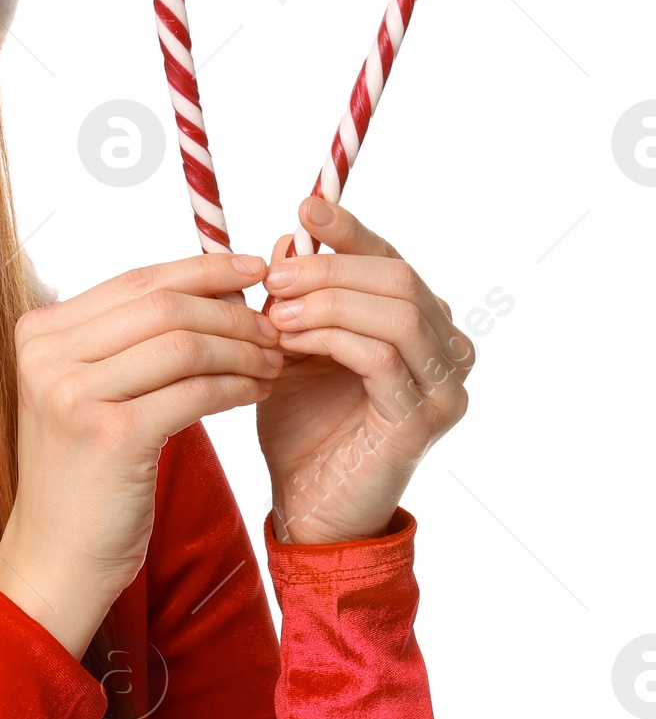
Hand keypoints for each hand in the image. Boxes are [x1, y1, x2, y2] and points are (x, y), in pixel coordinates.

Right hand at [0, 252, 279, 655]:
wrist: (55, 556)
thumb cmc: (83, 473)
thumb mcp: (87, 392)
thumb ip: (126, 340)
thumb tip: (213, 286)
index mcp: (39, 333)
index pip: (136, 279)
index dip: (203, 268)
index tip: (254, 270)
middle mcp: (47, 356)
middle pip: (163, 305)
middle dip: (231, 311)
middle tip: (274, 327)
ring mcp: (74, 396)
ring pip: (184, 344)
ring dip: (241, 348)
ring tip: (272, 362)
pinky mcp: (111, 436)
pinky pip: (195, 392)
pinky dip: (235, 386)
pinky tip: (255, 391)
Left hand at [258, 198, 473, 544]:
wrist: (307, 509)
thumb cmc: (301, 429)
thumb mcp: (290, 348)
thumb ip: (295, 297)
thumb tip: (290, 238)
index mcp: (419, 325)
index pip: (390, 259)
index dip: (350, 230)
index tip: (305, 209)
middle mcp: (446, 350)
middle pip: (399, 276)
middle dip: (329, 269)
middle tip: (272, 278)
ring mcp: (442, 386)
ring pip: (398, 310)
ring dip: (329, 302)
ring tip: (274, 315)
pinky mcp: (421, 420)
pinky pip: (381, 358)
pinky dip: (331, 339)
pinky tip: (289, 344)